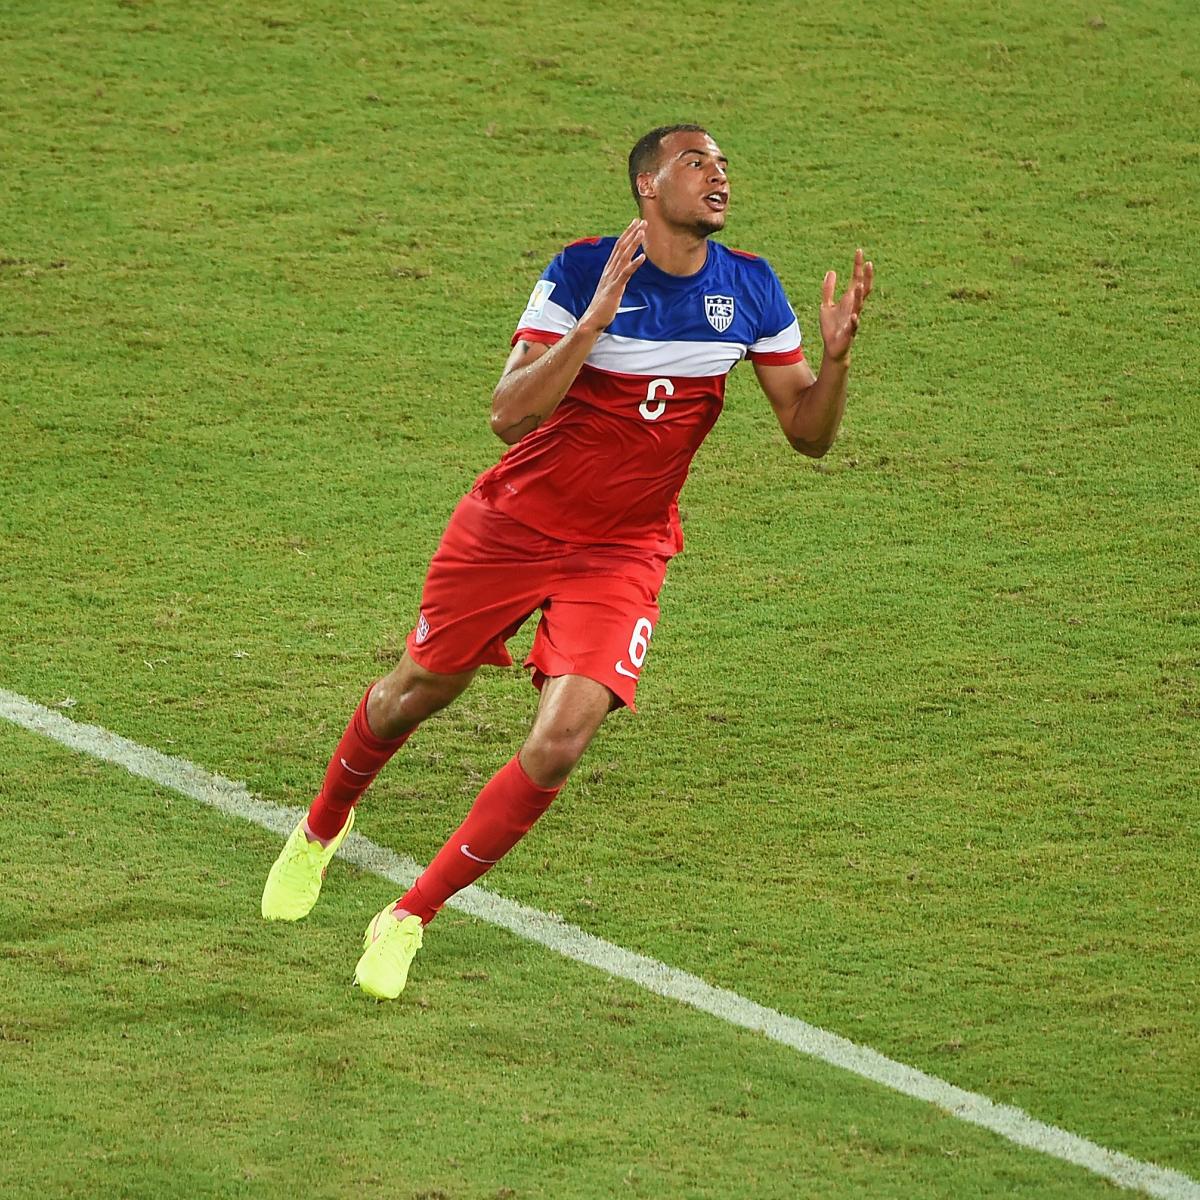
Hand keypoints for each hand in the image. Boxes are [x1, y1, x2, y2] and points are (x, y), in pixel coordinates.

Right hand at [579, 219, 646, 332]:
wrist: (592, 320)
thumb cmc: (602, 307)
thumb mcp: (611, 289)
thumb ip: (617, 280)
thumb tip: (623, 274)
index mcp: (609, 270)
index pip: (618, 248)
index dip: (627, 235)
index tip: (635, 224)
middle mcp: (610, 271)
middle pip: (621, 247)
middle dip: (631, 233)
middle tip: (642, 221)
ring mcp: (612, 279)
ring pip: (623, 256)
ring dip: (633, 243)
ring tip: (642, 231)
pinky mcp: (615, 288)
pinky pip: (626, 274)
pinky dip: (634, 264)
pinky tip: (643, 257)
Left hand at [819, 249, 873, 363]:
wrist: (832, 347)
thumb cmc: (831, 327)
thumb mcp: (826, 305)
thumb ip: (828, 290)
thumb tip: (831, 271)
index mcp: (849, 299)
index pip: (856, 279)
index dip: (857, 266)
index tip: (859, 251)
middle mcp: (854, 307)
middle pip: (864, 289)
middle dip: (866, 277)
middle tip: (868, 263)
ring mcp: (853, 319)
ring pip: (860, 305)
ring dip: (860, 296)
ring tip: (860, 285)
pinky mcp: (849, 332)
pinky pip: (854, 325)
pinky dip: (854, 321)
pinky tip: (854, 316)